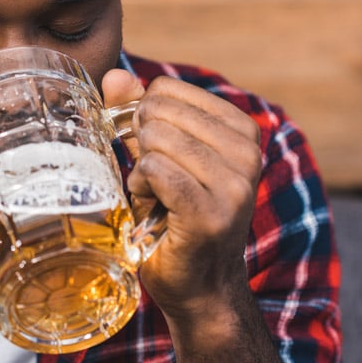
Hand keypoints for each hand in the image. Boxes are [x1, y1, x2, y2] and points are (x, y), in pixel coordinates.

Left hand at [101, 69, 262, 322]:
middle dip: (140, 144)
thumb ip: (140, 113)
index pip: (168, 90)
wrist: (199, 286)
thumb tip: (114, 75)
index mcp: (242, 131)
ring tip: (156, 196)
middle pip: (159, 112)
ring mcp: (233, 185)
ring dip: (141, 171)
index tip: (155, 153)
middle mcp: (247, 154)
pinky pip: (155, 171)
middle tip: (154, 180)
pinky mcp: (210, 213)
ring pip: (156, 141)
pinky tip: (151, 206)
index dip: (144, 118)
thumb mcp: (159, 156)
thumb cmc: (174, 217)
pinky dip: (141, 187)